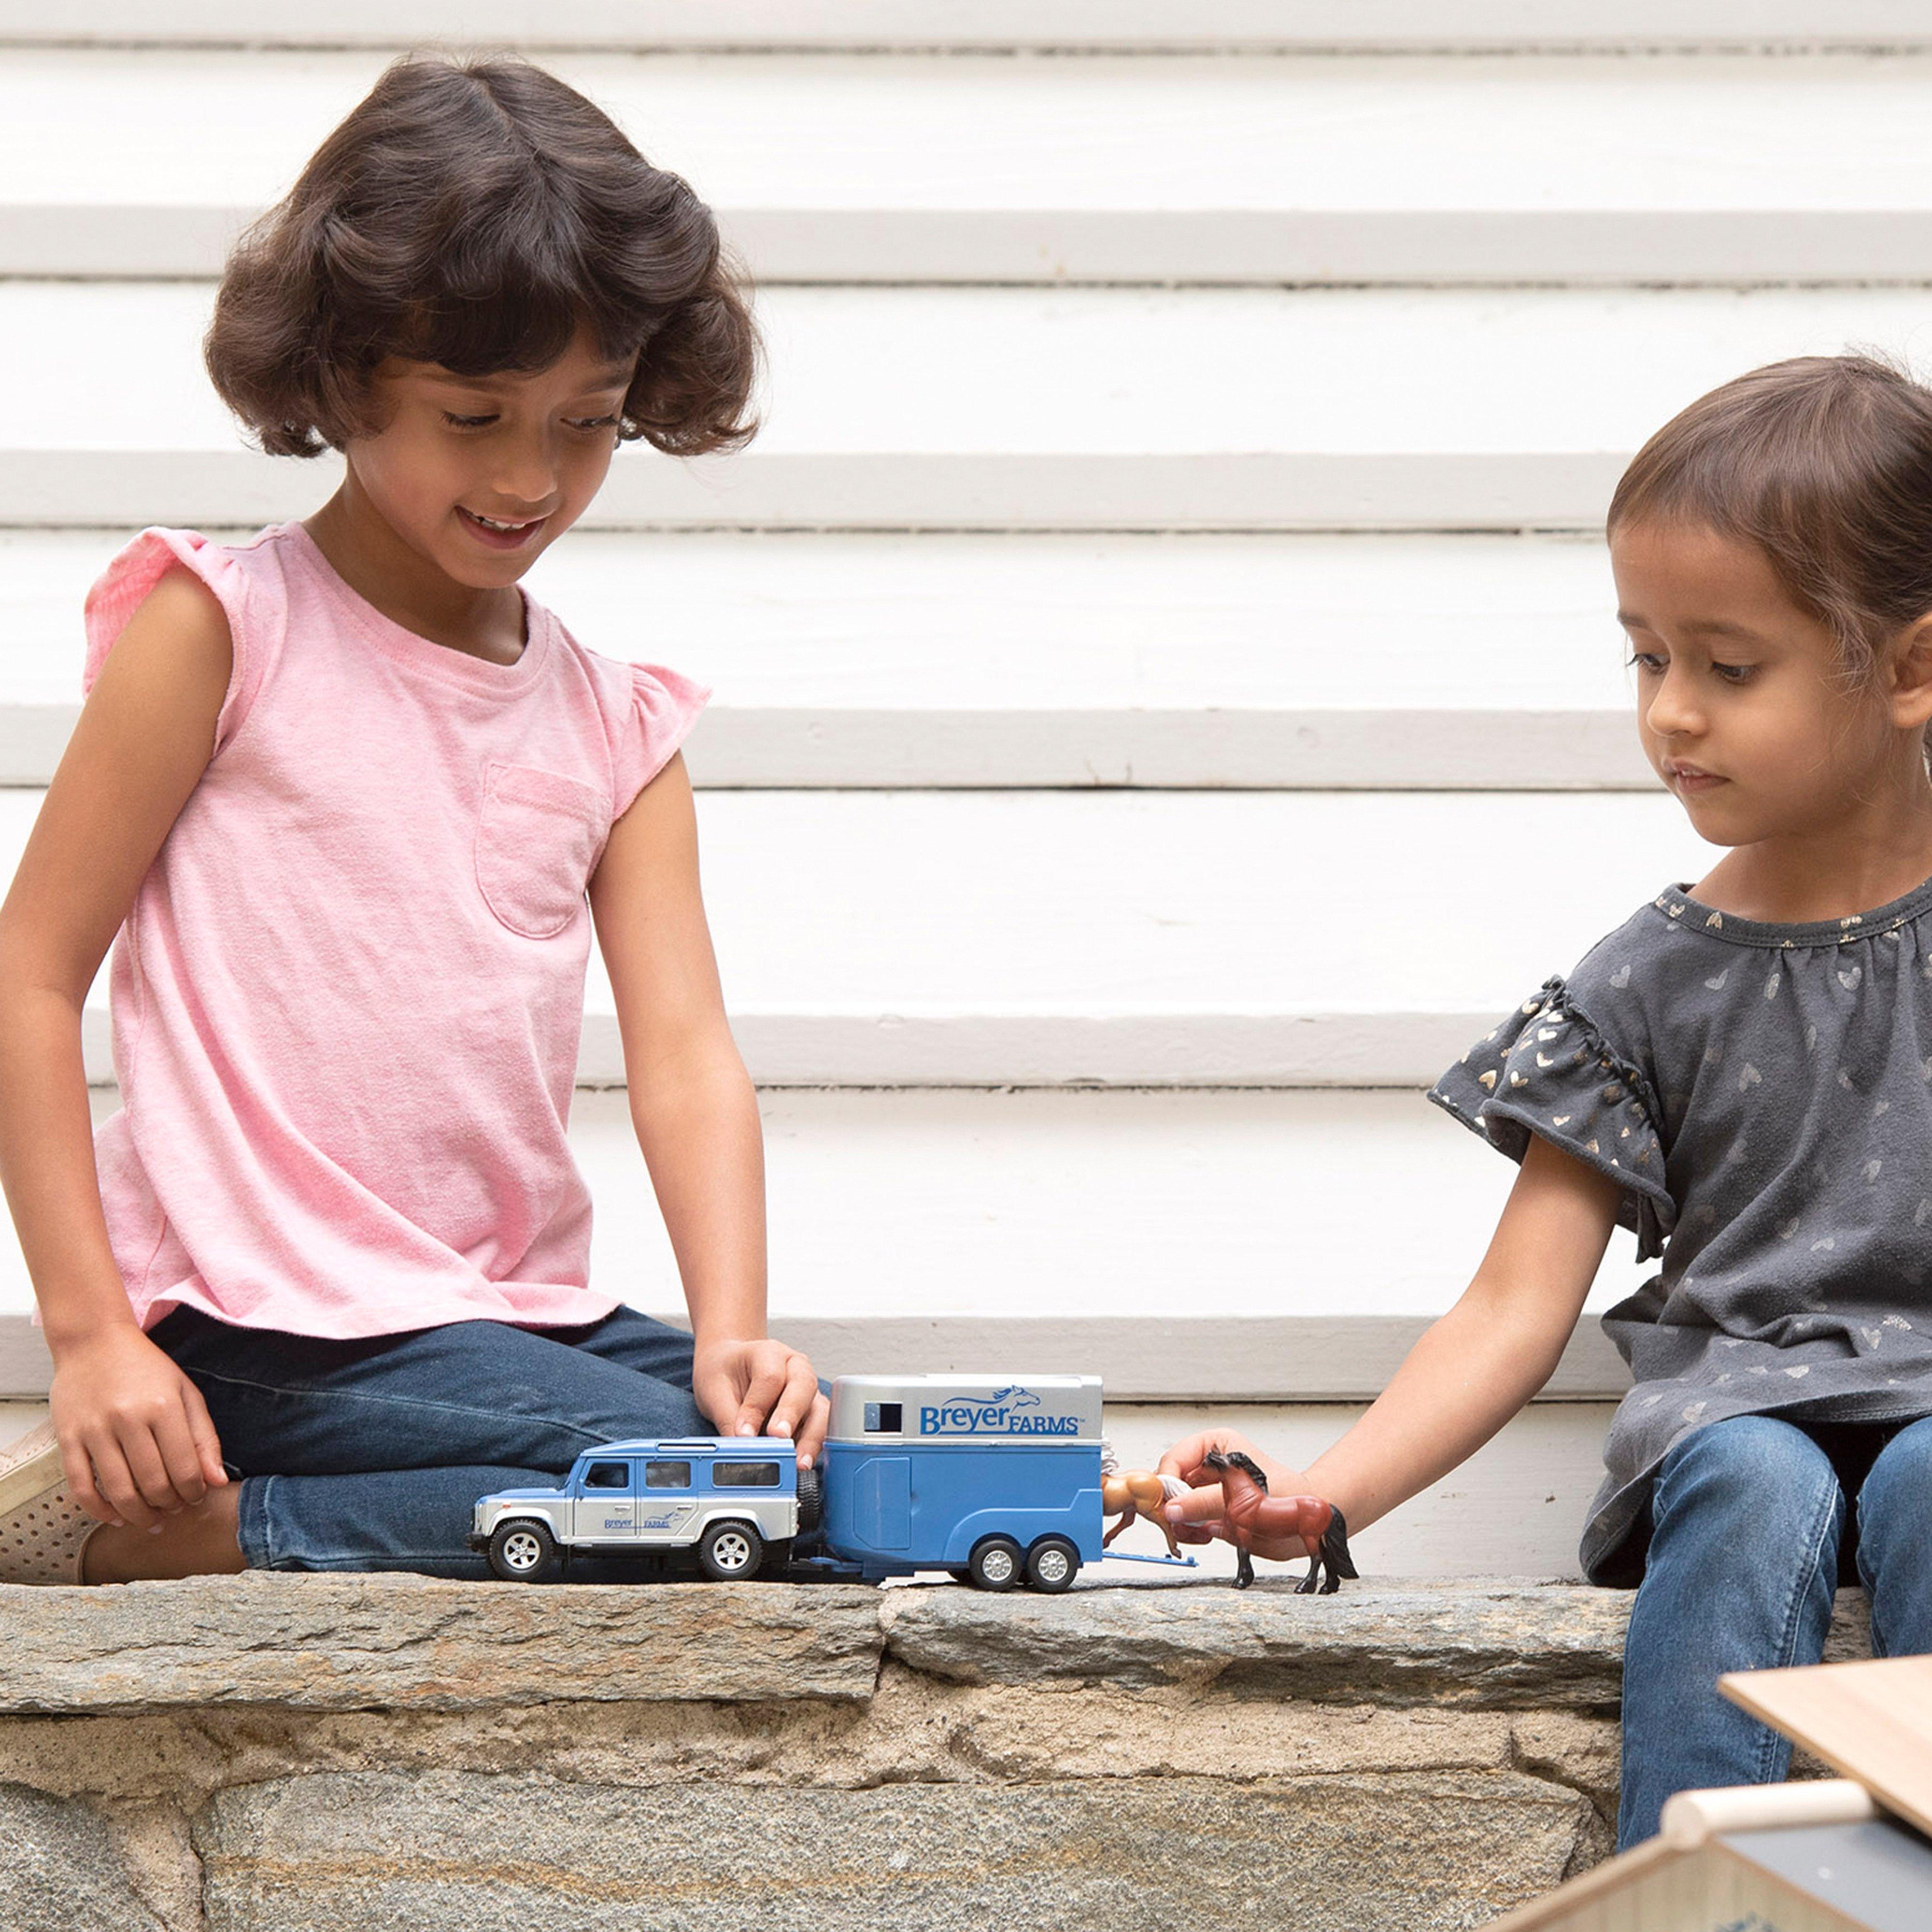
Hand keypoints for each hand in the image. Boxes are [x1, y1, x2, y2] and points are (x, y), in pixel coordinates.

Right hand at [47, 1324, 226, 1528]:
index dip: (194, 1492)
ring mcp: (94, 1430)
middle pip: (153, 1483)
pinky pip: (80, 1487)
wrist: (94, 1341)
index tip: (196, 1498)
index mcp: (163, 1406)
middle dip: (168, 1506)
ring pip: (118, 1491)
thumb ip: (205, 1438)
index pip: (184, 1467)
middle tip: (174, 1510)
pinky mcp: (67, 1438)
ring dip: (138, 1515)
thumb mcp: (186, 1393)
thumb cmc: (146, 1368)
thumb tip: (217, 1482)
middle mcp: (128, 1419)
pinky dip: (99, 1509)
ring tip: (150, 1520)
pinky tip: (116, 1516)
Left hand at [692, 1335, 829, 1467]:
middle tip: (779, 1438)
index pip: (769, 1378)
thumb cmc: (725, 1373)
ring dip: (811, 1437)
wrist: (731, 1367)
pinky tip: (801, 1462)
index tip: (744, 1433)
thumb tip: (739, 1449)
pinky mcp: (811, 1411)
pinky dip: (813, 1446)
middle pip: (803, 1386)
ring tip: (798, 1462)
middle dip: (791, 1415)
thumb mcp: (715, 1391)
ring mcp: (807, 1390)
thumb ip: (728, 1419)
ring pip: (820, 1409)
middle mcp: (796, 1367)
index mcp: (769, 1353)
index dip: (757, 1408)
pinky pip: (820, 1427)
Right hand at [1156, 1427, 1314, 1561]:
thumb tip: (1172, 1509)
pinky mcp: (1214, 1511)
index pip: (1175, 1458)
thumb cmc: (1289, 1497)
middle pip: (1171, 1480)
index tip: (1165, 1506)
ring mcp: (1210, 1489)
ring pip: (1176, 1503)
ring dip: (1179, 1521)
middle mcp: (1210, 1465)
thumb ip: (1204, 1504)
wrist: (1311, 1522)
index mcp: (1217, 1446)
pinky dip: (1190, 1531)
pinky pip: (1189, 1520)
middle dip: (1171, 1504)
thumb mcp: (1243, 1499)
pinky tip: (1202, 1536)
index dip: (1166, 1482)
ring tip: (1194, 1533)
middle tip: (1175, 1524)